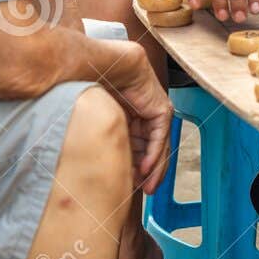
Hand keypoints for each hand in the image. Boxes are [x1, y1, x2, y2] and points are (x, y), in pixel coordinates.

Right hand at [104, 42, 172, 193]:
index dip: (134, 167)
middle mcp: (145, 116)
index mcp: (131, 117)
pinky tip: (146, 170)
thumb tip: (95, 158)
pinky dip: (154, 156)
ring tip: (146, 188)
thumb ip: (106, 137)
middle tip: (140, 191)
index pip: (137, 148)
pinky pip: (160, 139)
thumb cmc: (96, 86)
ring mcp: (155, 112)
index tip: (128, 184)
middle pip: (150, 151)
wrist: (106, 66)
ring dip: (153, 170)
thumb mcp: (102, 120)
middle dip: (146, 173)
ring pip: (158, 148)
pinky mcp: (162, 110)